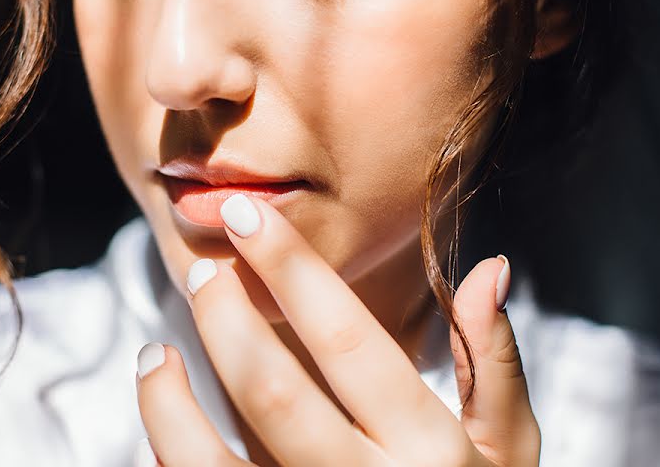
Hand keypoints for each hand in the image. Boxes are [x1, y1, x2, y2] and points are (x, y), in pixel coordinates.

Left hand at [134, 194, 540, 465]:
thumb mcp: (506, 452)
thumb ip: (494, 365)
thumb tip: (488, 268)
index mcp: (427, 448)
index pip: (345, 337)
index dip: (290, 268)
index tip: (247, 217)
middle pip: (269, 389)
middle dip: (223, 316)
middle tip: (202, 271)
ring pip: (210, 460)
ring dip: (166, 399)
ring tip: (154, 355)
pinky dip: (167, 459)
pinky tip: (162, 426)